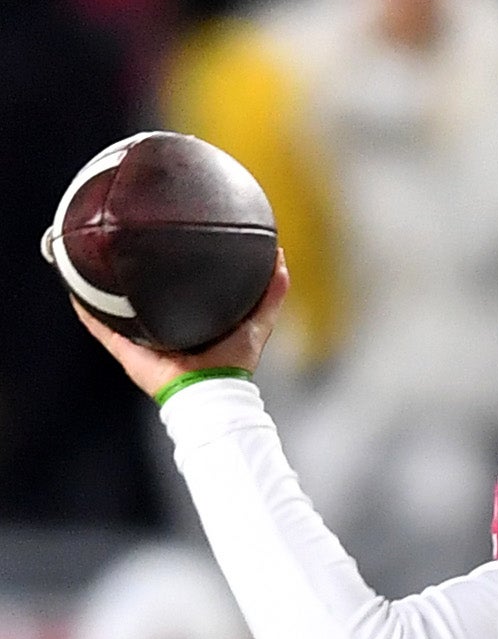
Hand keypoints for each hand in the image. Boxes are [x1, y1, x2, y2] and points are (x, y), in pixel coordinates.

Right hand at [75, 251, 287, 398]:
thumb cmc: (233, 364)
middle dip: (138, 279)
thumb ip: (271, 294)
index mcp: (193, 323)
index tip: (174, 247)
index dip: (178, 274)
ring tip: (98, 264)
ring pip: (120, 311)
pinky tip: (77, 293)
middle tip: (130, 249)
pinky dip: (88, 312)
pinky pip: (101, 328)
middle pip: (147, 299)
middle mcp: (166, 330)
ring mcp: (144, 341)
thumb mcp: (258, 321)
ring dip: (108, 292)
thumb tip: (280, 259)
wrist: (208, 391)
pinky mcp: (127, 350)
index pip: (181, 294)